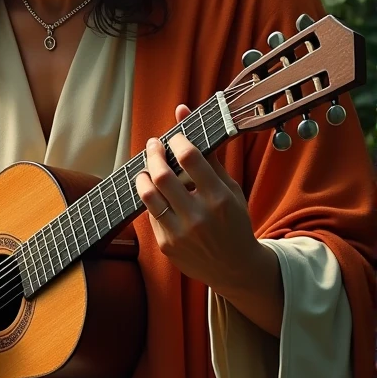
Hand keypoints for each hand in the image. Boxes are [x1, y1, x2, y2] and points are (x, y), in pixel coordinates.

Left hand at [134, 104, 260, 294]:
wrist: (234, 267)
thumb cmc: (232, 219)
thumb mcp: (230, 188)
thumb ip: (207, 152)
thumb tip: (184, 110)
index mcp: (220, 198)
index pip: (190, 158)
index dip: (177, 140)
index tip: (174, 137)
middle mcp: (200, 216)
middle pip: (163, 176)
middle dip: (153, 154)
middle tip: (153, 145)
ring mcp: (181, 233)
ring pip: (149, 196)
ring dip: (142, 176)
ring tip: (145, 169)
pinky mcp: (167, 246)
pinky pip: (150, 215)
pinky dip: (149, 199)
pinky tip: (153, 192)